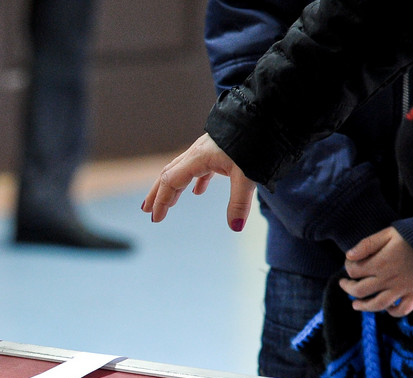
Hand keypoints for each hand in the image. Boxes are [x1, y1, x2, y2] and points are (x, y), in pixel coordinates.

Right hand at [142, 133, 256, 229]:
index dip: (161, 200)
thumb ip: (239, 202)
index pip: (171, 181)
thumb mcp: (247, 175)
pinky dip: (194, 181)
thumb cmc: (256, 142)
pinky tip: (198, 191)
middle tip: (147, 210)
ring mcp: (206, 150)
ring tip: (168, 203)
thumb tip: (235, 227)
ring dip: (172, 187)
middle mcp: (197, 153)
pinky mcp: (217, 149)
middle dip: (157, 193)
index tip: (156, 218)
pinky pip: (199, 167)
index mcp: (198, 158)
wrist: (265, 115)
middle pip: (168, 174)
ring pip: (181, 170)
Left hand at [339, 227, 412, 316]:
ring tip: (356, 305)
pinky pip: (402, 309)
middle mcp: (389, 278)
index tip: (349, 263)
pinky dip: (393, 312)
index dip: (347, 267)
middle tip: (344, 285)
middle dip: (348, 288)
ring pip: (377, 304)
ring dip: (364, 307)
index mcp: (380, 262)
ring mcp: (403, 288)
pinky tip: (387, 308)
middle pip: (360, 291)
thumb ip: (367, 244)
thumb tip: (348, 256)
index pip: (353, 271)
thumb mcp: (388, 233)